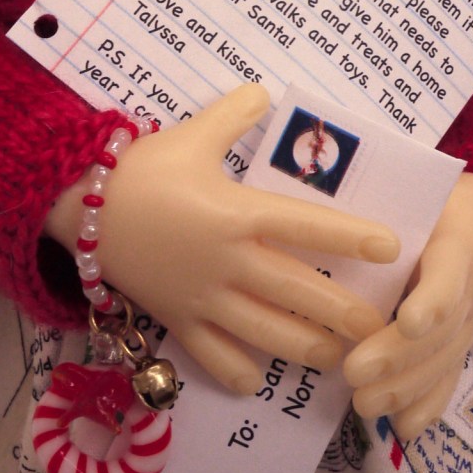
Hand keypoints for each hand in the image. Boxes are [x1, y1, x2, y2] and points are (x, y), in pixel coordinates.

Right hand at [45, 84, 399, 394]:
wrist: (81, 207)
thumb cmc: (141, 170)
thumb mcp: (191, 134)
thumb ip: (233, 114)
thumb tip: (265, 90)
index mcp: (237, 213)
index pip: (307, 225)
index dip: (352, 236)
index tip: (391, 247)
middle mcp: (228, 261)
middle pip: (299, 292)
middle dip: (345, 313)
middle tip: (382, 328)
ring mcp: (203, 298)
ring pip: (266, 333)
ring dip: (306, 349)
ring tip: (338, 358)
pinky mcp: (177, 319)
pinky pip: (211, 357)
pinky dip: (237, 372)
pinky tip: (259, 381)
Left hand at [343, 172, 472, 439]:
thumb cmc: (432, 206)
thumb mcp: (416, 199)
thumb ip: (379, 216)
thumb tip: (318, 229)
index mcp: (458, 245)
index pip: (450, 277)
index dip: (432, 303)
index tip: (408, 323)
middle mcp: (472, 289)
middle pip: (440, 331)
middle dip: (398, 357)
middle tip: (354, 373)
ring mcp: (472, 322)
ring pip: (443, 361)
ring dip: (404, 388)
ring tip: (363, 405)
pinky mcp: (464, 344)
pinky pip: (450, 379)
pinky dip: (427, 406)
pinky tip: (402, 428)